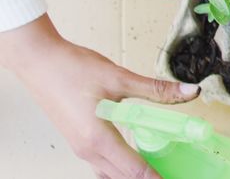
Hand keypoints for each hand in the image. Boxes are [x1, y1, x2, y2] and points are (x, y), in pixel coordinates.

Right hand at [0, 15, 199, 177]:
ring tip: (155, 171)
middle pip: (122, 177)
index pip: (134, 170)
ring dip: (132, 175)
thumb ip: (157, 89)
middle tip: (170, 174)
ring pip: (110, 174)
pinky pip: (101, 165)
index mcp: (98, 139)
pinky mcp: (78, 141)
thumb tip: (189, 91)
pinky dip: (119, 169)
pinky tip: (133, 160)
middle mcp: (87, 150)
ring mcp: (80, 148)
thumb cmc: (71, 69)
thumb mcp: (120, 78)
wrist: (39, 62)